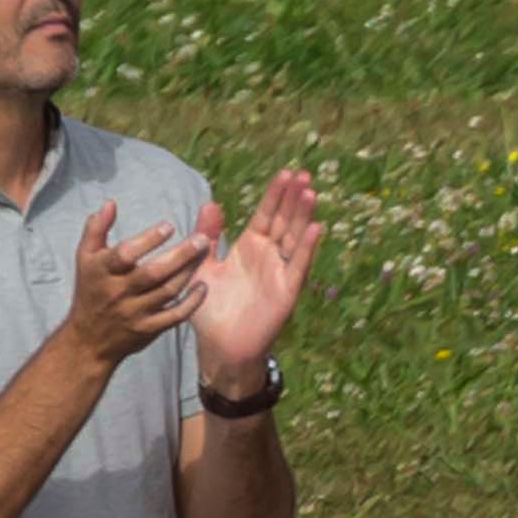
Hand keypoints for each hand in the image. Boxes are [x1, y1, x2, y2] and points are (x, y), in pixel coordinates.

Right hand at [57, 210, 214, 371]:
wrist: (89, 339)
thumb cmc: (90, 289)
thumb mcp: (85, 258)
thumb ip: (96, 229)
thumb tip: (111, 203)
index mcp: (102, 271)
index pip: (126, 254)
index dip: (148, 240)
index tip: (169, 226)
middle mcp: (118, 292)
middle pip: (153, 273)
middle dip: (179, 255)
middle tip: (202, 238)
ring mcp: (135, 312)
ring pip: (167, 291)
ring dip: (189, 272)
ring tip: (205, 252)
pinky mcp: (149, 329)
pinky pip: (175, 316)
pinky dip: (191, 303)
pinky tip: (203, 287)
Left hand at [188, 169, 320, 384]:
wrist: (220, 344)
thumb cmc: (211, 307)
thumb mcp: (202, 264)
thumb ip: (208, 236)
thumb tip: (210, 203)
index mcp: (250, 247)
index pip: (266, 214)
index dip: (276, 195)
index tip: (286, 173)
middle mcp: (269, 256)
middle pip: (285, 221)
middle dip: (293, 198)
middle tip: (304, 174)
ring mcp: (280, 272)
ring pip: (294, 238)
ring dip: (303, 216)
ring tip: (310, 192)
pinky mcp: (287, 291)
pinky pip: (298, 265)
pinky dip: (306, 247)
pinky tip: (315, 228)